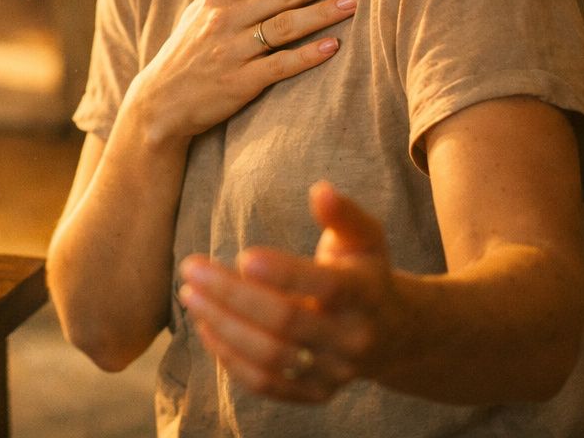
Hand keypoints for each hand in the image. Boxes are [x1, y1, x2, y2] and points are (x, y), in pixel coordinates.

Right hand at [124, 0, 360, 141]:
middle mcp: (226, 18)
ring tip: (356, 0)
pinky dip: (306, 56)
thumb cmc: (189, 48)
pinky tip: (333, 47)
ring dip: (322, 12)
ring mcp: (233, 50)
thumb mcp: (206, 4)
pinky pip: (279, 65)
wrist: (162, 100)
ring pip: (285, 25)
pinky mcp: (240, 82)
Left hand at [177, 181, 405, 402]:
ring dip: (222, 326)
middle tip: (191, 268)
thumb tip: (320, 190)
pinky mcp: (316, 393)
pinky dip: (230, 359)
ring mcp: (334, 371)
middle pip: (286, 322)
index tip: (243, 255)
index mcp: (365, 294)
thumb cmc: (364, 271)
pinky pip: (266, 384)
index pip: (326, 286)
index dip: (284, 273)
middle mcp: (352, 338)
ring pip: (271, 357)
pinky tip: (206, 327)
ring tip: (190, 295)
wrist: (394, 334)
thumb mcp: (364, 237)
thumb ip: (342, 214)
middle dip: (231, 295)